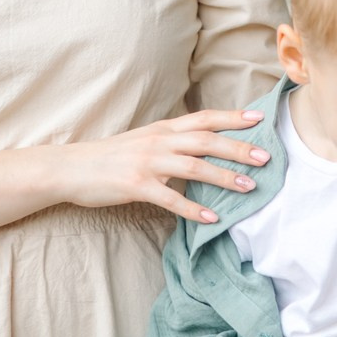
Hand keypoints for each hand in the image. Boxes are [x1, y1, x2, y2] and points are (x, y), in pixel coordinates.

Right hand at [58, 109, 269, 223]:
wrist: (70, 168)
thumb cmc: (110, 157)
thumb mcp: (144, 141)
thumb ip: (172, 141)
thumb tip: (203, 146)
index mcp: (163, 129)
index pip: (204, 118)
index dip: (232, 117)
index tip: (259, 119)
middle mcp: (158, 141)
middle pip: (205, 141)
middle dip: (238, 148)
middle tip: (267, 157)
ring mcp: (147, 163)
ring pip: (193, 168)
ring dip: (223, 178)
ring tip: (248, 188)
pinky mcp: (135, 185)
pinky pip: (170, 198)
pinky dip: (193, 209)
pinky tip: (212, 218)